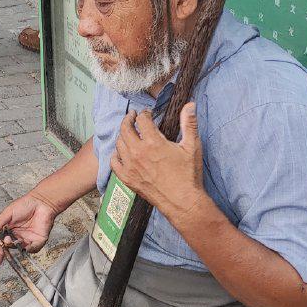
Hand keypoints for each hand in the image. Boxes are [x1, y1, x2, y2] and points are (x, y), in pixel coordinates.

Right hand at [0, 192, 57, 265]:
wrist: (41, 202)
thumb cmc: (25, 204)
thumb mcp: (8, 213)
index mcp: (9, 231)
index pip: (2, 245)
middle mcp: (18, 237)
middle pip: (10, 249)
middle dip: (6, 248)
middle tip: (6, 241)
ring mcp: (28, 240)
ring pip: (20, 249)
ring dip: (16, 246)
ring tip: (14, 239)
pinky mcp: (39, 240)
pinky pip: (33, 249)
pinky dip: (29, 249)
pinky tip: (26, 244)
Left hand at [111, 102, 206, 228]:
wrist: (182, 201)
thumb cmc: (188, 175)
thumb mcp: (192, 146)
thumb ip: (189, 123)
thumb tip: (190, 105)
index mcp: (153, 142)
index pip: (141, 120)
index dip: (144, 114)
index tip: (147, 114)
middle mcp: (138, 152)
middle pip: (125, 128)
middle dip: (128, 119)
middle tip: (132, 117)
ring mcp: (130, 166)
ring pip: (119, 144)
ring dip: (123, 135)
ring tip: (128, 133)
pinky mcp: (127, 178)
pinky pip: (114, 163)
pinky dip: (115, 155)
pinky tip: (121, 153)